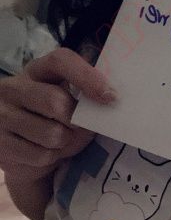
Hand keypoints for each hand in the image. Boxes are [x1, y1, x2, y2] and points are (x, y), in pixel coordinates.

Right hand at [0, 47, 117, 182]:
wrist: (20, 155)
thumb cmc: (50, 122)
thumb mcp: (65, 103)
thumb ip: (83, 99)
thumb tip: (109, 102)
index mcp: (35, 71)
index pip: (60, 61)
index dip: (86, 76)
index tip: (110, 96)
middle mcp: (13, 88)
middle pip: (56, 101)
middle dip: (77, 121)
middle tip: (81, 128)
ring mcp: (3, 116)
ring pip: (52, 134)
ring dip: (66, 143)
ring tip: (60, 142)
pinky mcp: (1, 144)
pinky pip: (41, 155)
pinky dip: (52, 158)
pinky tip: (45, 153)